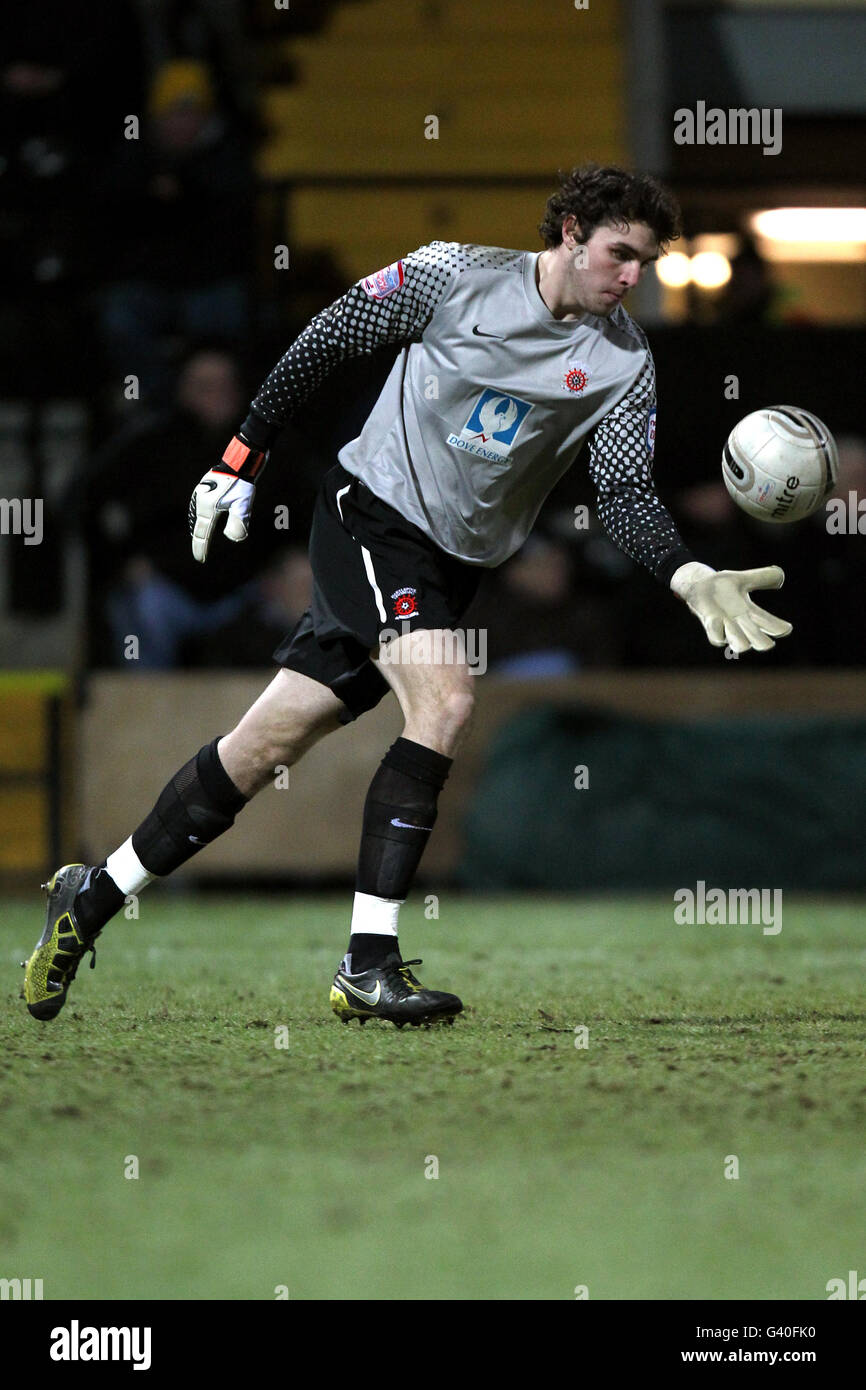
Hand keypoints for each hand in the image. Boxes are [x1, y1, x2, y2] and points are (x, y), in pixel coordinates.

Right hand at [189, 436, 266, 563]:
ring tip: (200, 540)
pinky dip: (201, 519)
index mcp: (208, 508)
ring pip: (198, 518)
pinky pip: (200, 509)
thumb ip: (238, 523)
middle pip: (198, 527)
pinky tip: (205, 520)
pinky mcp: (203, 490)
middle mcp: (200, 503)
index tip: (201, 560)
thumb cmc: (242, 484)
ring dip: (200, 529)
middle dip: (199, 540)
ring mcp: (200, 495)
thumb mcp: (243, 505)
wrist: (239, 462)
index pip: (202, 534)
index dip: (201, 548)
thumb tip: (233, 538)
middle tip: (200, 554)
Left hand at [670, 561, 792, 653]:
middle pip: (761, 644)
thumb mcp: (744, 578)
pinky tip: (717, 619)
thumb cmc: (722, 586)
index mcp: (753, 614)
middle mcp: (741, 625)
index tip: (785, 627)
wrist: (698, 586)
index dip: (780, 629)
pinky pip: (717, 638)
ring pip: (741, 646)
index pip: (773, 628)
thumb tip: (781, 575)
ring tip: (735, 621)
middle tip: (755, 622)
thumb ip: (763, 577)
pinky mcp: (710, 626)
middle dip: (763, 639)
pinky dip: (719, 631)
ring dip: (742, 637)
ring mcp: (726, 628)